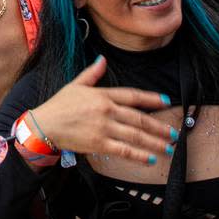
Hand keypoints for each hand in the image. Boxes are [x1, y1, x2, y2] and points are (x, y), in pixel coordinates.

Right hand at [29, 55, 174, 164]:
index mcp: (102, 95)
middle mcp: (106, 110)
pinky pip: (124, 150)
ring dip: (155, 143)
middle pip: (139, 118)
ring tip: (169, 148)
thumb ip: (92, 73)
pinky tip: (151, 159)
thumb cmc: (59, 105)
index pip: (132, 95)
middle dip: (159, 127)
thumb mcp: (75, 85)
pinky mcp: (99, 143)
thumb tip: (102, 59)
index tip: (165, 101)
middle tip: (174, 133)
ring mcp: (104, 127)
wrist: (44, 125)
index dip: (150, 98)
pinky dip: (139, 156)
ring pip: (136, 135)